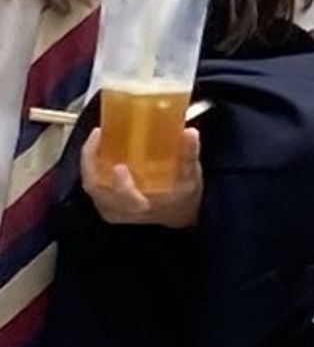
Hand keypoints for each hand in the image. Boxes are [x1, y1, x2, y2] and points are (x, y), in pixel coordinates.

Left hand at [80, 124, 202, 228]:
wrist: (175, 213)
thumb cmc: (182, 195)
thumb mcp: (191, 178)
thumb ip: (189, 156)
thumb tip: (190, 132)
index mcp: (142, 207)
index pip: (128, 200)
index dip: (122, 185)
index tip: (120, 166)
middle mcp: (120, 210)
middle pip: (96, 188)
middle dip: (92, 160)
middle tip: (99, 135)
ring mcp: (108, 207)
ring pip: (90, 184)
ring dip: (89, 160)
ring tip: (97, 136)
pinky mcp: (103, 202)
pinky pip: (91, 183)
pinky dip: (91, 165)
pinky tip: (97, 147)